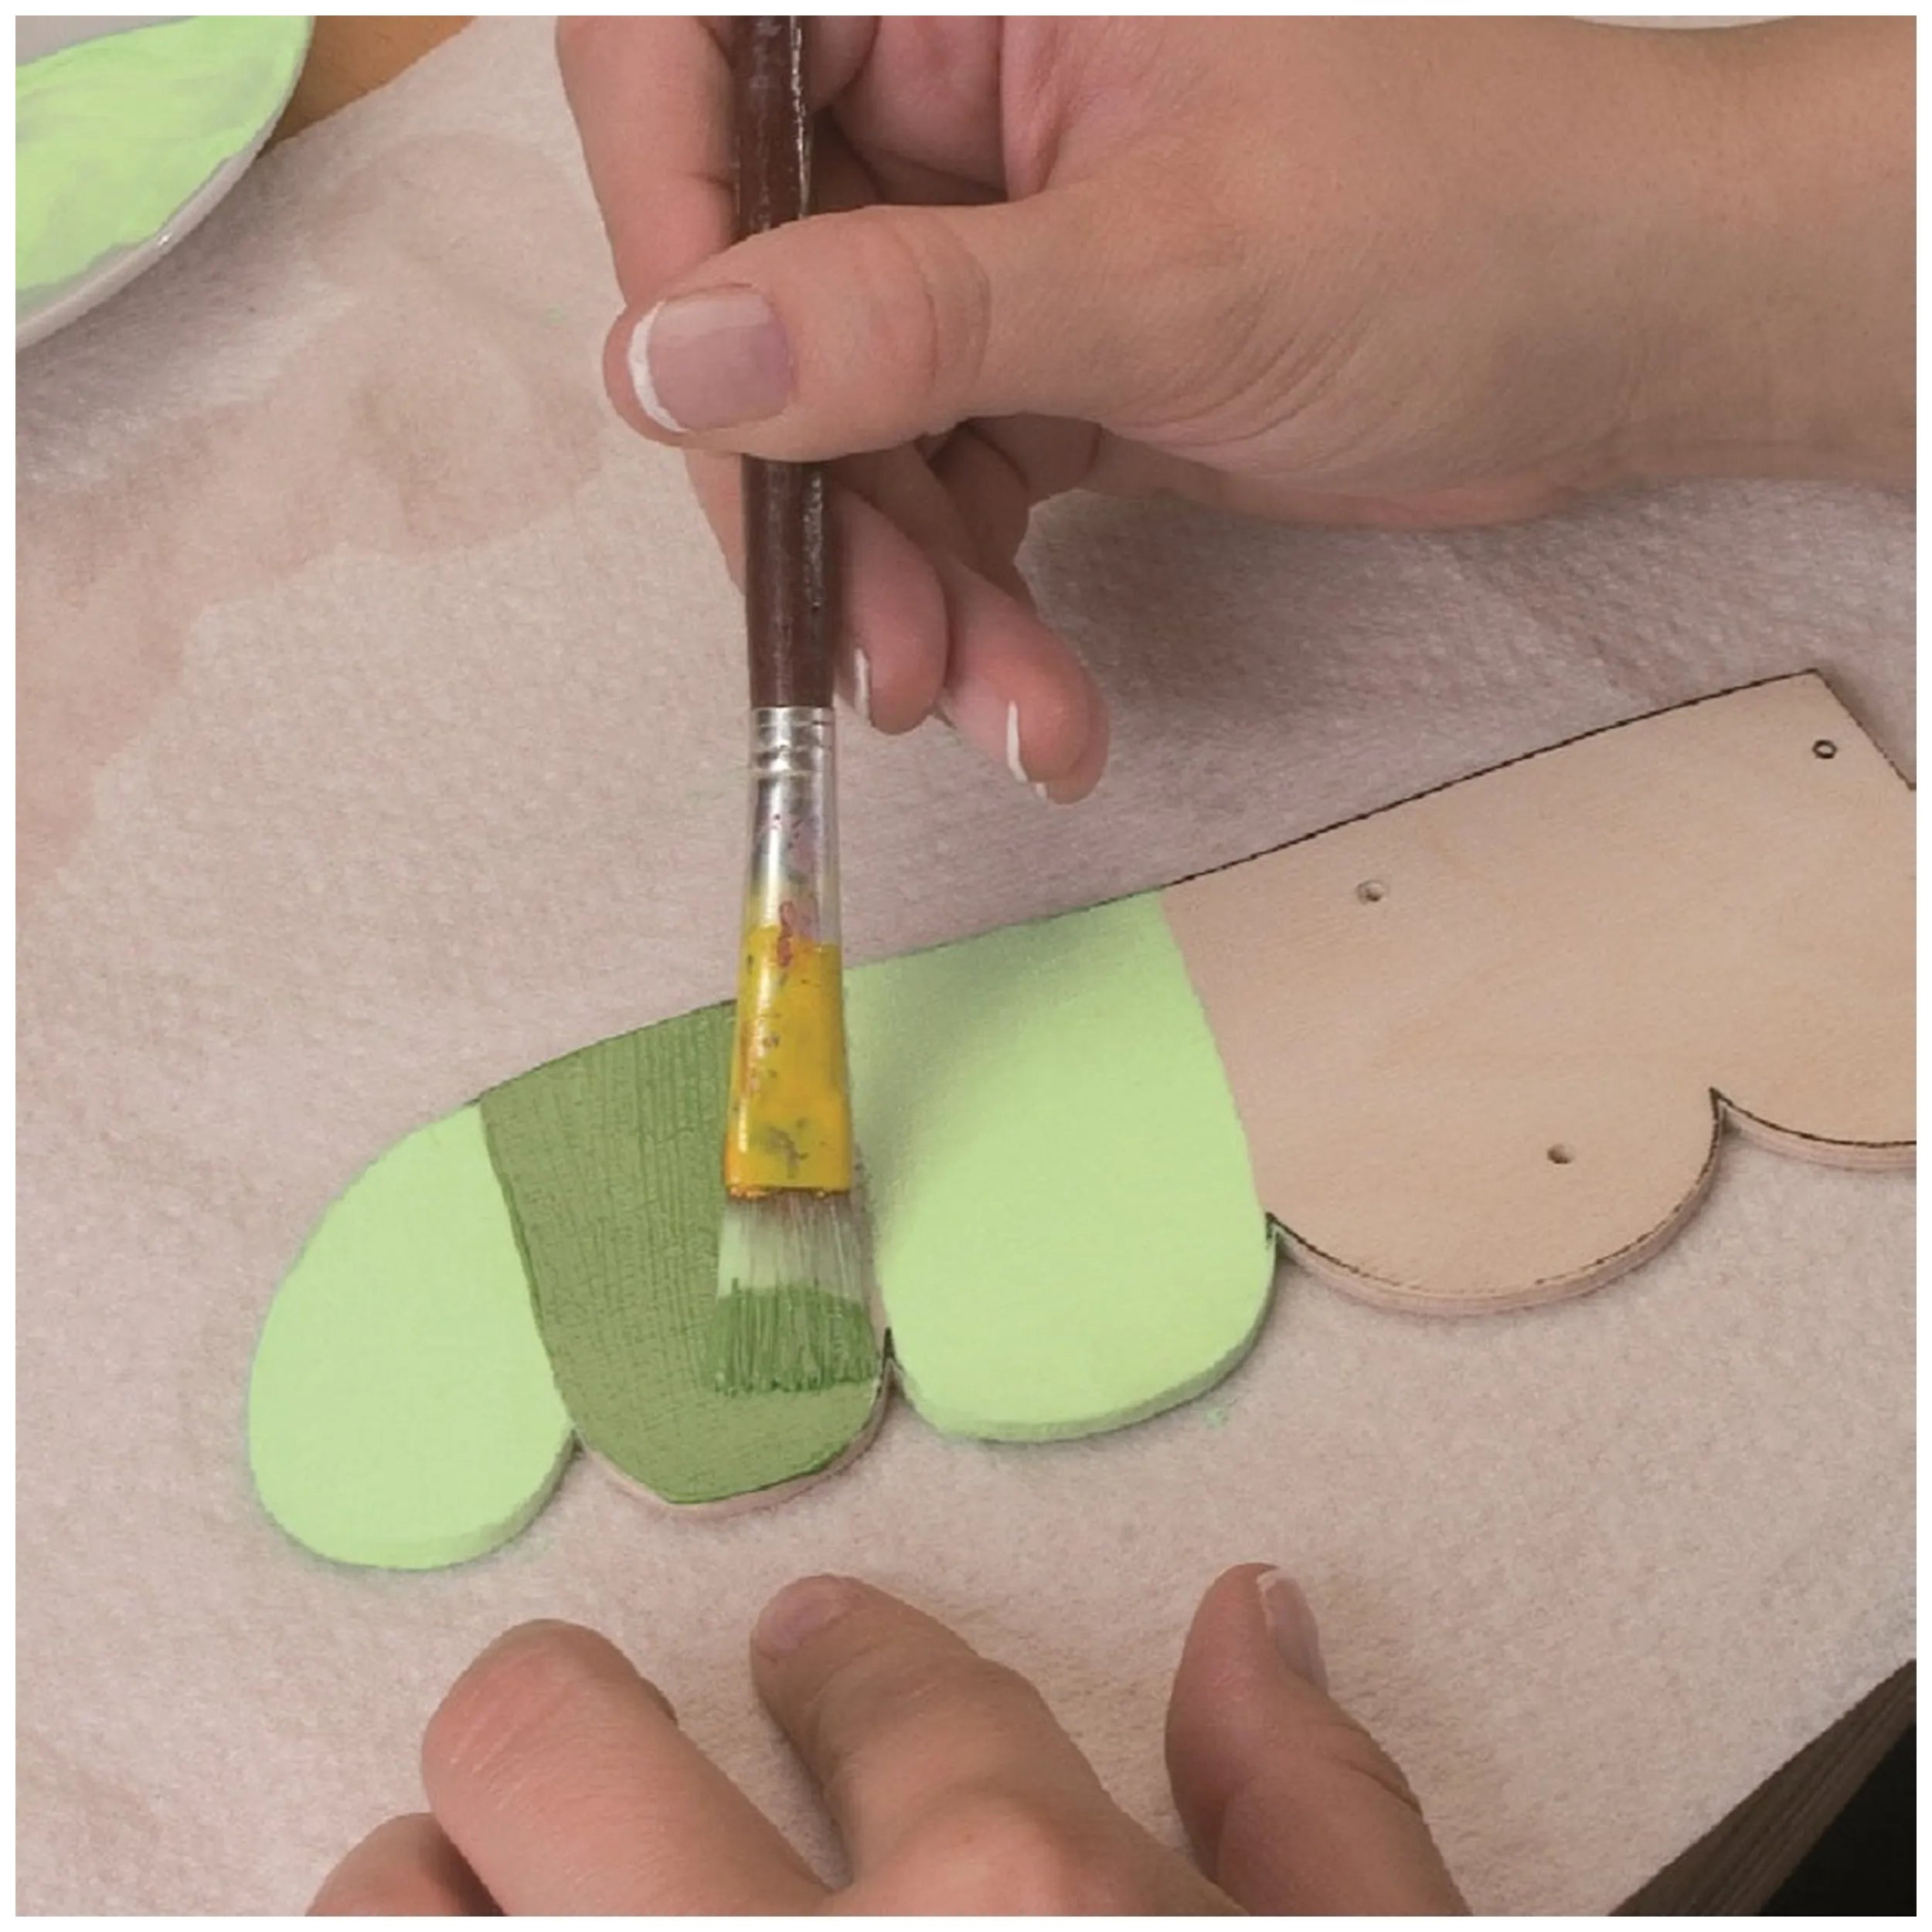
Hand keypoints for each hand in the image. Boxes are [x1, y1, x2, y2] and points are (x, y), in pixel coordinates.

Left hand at [311, 1565, 1464, 1913]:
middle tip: (584, 1781)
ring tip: (494, 1919)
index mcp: (1013, 1907)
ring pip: (379, 1911)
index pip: (880, 1678)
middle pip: (537, 1730)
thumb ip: (1324, 1825)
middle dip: (556, 1734)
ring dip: (429, 1902)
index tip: (819, 1658)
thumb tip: (1250, 1620)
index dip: (844, 1660)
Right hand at [557, 18, 1909, 800]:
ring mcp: (986, 253)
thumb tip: (669, 361)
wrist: (1628, 328)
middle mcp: (949, 109)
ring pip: (850, 435)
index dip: (668, 235)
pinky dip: (977, 613)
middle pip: (762, 299)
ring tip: (1005, 710)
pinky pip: (943, 502)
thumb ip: (910, 313)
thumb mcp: (1172, 271)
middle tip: (887, 657)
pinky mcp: (1036, 373)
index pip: (698, 65)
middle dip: (818, 501)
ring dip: (909, 598)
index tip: (711, 418)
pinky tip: (1038, 705)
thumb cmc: (1462, 219)